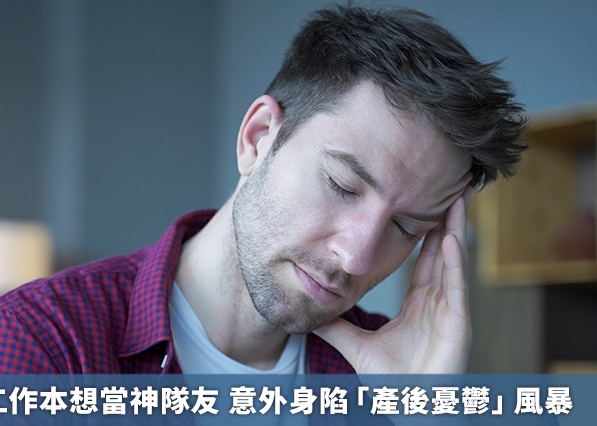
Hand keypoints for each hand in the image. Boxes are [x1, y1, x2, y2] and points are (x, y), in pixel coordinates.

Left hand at [313, 188, 471, 373]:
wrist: (409, 407)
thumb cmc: (393, 382)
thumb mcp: (357, 346)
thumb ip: (335, 326)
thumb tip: (308, 309)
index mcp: (418, 305)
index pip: (421, 261)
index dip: (422, 234)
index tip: (418, 205)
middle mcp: (437, 303)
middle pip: (441, 253)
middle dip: (443, 221)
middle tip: (445, 187)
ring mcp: (450, 312)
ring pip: (452, 263)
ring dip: (453, 230)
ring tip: (455, 199)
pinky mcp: (458, 324)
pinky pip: (455, 287)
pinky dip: (454, 263)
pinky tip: (450, 237)